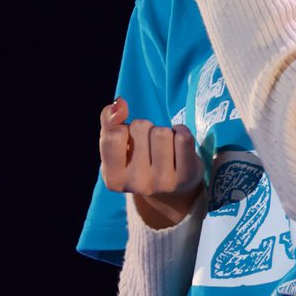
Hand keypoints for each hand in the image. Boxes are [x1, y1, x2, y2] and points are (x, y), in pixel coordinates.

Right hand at [99, 98, 203, 228]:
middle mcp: (137, 185)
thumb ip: (109, 121)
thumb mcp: (116, 145)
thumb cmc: (138, 160)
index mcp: (113, 179)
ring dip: (163, 131)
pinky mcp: (186, 176)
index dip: (123, 128)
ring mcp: (163, 182)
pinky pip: (183, 138)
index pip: (114, 135)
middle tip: (148, 145)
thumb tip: (119, 104)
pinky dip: (181, 131)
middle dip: (144, 129)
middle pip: (140, 127)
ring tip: (163, 146)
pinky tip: (178, 142)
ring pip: (162, 132)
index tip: (127, 138)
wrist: (172, 191)